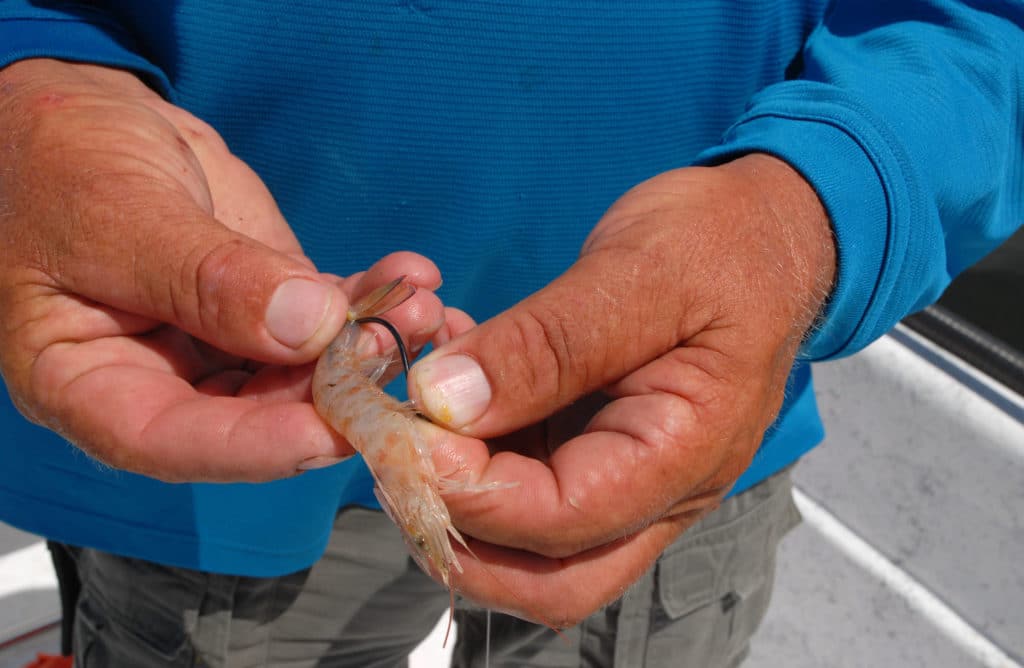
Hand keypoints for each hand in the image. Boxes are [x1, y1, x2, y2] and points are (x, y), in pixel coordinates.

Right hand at [0, 59, 444, 481]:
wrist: (84, 111)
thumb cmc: (59, 160)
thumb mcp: (117, 213)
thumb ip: (205, 277)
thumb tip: (306, 328)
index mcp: (88, 382)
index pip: (169, 440)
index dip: (253, 445)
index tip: (329, 431)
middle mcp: (162, 379)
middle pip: (254, 413)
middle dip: (335, 392)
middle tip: (397, 352)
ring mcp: (221, 345)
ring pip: (302, 370)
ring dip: (369, 345)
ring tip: (424, 308)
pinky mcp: (266, 305)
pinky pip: (324, 315)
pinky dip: (371, 300)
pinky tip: (413, 277)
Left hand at [409, 154, 835, 625]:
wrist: (767, 230)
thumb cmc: (723, 242)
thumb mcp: (637, 273)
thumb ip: (546, 344)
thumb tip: (444, 403)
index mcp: (685, 452)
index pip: (565, 519)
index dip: (473, 490)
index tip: (408, 430)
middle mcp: (658, 490)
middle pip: (550, 579)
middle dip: (458, 537)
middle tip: (397, 458)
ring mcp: (627, 477)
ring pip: (529, 546)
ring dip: (455, 498)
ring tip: (410, 418)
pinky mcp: (598, 451)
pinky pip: (526, 485)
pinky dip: (470, 457)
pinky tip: (443, 393)